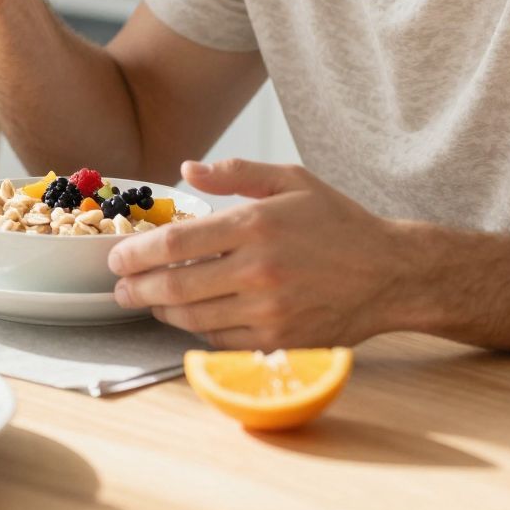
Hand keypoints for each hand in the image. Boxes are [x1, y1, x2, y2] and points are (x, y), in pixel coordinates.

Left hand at [108, 159, 409, 350]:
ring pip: (193, 318)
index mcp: (256, 224)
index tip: (118, 256)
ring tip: (149, 302)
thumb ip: (235, 173)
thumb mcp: (291, 180)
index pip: (175, 243)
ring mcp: (269, 309)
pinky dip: (198, 331)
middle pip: (174, 287)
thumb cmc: (338, 223)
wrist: (391, 273)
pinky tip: (192, 317)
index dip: (136, 253)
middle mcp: (259, 269)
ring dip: (161, 312)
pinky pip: (221, 341)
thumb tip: (186, 169)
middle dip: (136, 289)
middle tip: (120, 288)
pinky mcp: (280, 339)